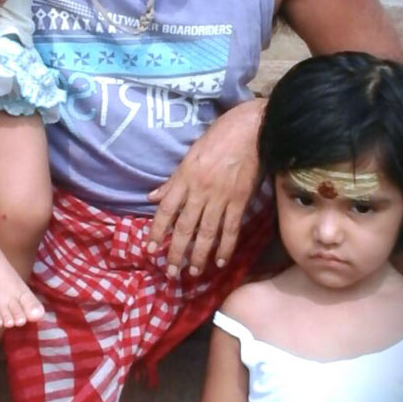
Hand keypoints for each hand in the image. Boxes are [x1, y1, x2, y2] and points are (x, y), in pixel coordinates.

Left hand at [147, 99, 263, 274]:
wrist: (252, 129)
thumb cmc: (220, 137)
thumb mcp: (190, 154)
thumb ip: (173, 180)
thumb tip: (153, 197)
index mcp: (185, 177)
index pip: (166, 210)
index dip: (157, 231)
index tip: (150, 250)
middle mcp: (201, 190)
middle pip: (185, 227)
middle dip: (176, 252)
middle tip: (170, 272)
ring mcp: (221, 197)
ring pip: (207, 233)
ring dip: (199, 255)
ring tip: (192, 272)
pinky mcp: (241, 201)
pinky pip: (231, 229)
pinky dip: (225, 247)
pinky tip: (220, 262)